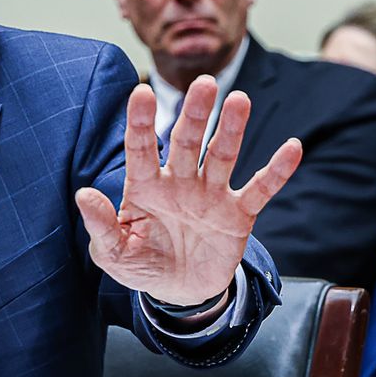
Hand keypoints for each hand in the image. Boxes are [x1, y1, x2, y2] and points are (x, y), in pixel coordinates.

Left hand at [75, 78, 302, 303]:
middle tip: (204, 83)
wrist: (180, 293)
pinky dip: (276, 171)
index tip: (139, 93)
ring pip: (222, 156)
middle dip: (195, 113)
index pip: (140, 149)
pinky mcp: (237, 214)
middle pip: (186, 142)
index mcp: (145, 186)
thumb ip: (101, 225)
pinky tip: (292, 148)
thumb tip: (83, 195)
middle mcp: (179, 182)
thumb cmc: (142, 264)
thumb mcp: (114, 253)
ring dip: (232, 129)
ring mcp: (210, 195)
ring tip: (239, 100)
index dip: (139, 122)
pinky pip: (259, 189)